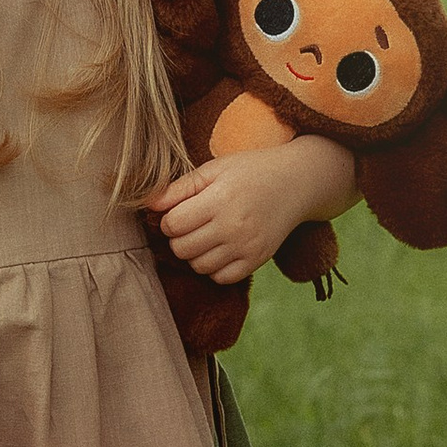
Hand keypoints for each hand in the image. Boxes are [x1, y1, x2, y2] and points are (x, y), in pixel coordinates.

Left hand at [147, 138, 353, 283]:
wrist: (298, 182)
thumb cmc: (251, 170)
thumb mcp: (215, 168)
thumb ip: (180, 188)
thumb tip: (148, 204)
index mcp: (221, 198)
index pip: (173, 224)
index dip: (169, 219)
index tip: (180, 210)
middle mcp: (234, 226)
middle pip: (182, 248)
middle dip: (179, 237)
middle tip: (191, 224)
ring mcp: (247, 247)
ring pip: (198, 266)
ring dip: (194, 253)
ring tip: (206, 234)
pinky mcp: (257, 260)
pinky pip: (221, 278)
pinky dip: (214, 268)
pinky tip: (220, 249)